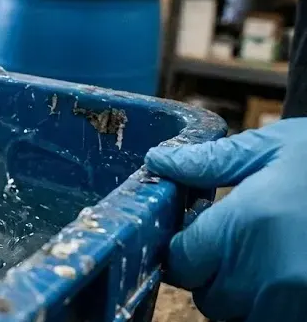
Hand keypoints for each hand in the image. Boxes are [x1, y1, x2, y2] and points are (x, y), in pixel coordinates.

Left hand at [146, 118, 306, 320]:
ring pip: (243, 316)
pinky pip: (278, 319)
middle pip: (210, 297)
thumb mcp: (274, 149)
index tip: (203, 235)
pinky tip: (297, 270)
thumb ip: (211, 163)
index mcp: (245, 225)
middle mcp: (267, 274)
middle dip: (218, 274)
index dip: (188, 249)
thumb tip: (160, 162)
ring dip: (250, 296)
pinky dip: (280, 303)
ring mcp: (296, 302)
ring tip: (278, 257)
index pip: (180, 262)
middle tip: (248, 244)